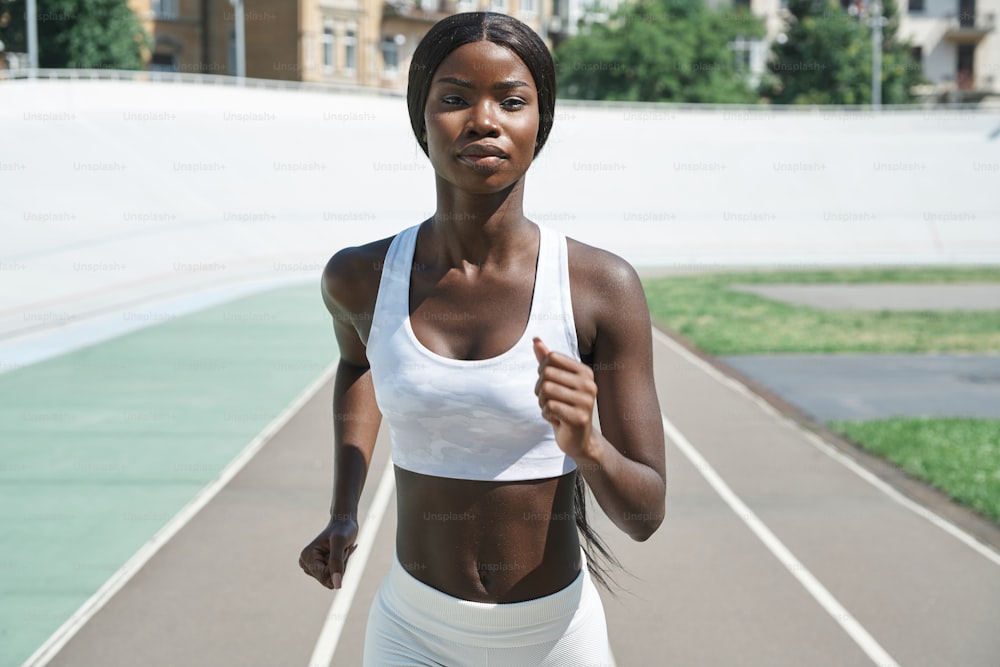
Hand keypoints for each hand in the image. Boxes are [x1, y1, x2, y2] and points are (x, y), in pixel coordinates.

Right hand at [298, 516, 358, 588]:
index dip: (338, 567)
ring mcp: (311, 567)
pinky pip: (334, 577)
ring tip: (341, 551)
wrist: (344, 523)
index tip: (341, 549)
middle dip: (340, 567)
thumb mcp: (341, 543)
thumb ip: (337, 562)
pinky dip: (342, 567)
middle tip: (342, 550)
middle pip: (328, 580)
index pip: (325, 577)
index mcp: (306, 557)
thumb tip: (337, 585)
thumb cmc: (343, 530)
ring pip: (332, 580)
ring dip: (342, 566)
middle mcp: (305, 563)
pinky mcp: (319, 569)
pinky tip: (341, 554)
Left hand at [532, 337, 597, 460]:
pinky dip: (546, 414)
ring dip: (542, 403)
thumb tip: (535, 339)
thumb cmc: (564, 406)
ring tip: (552, 410)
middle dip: (539, 389)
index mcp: (585, 371)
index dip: (541, 371)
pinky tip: (556, 420)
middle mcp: (589, 384)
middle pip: (546, 374)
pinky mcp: (580, 418)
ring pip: (546, 390)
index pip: (551, 358)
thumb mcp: (556, 381)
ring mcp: (586, 401)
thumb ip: (546, 360)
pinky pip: (549, 407)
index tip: (549, 384)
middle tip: (549, 401)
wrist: (578, 438)